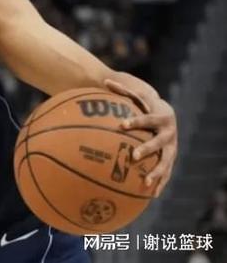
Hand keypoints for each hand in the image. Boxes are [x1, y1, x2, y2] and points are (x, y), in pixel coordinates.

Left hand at [105, 79, 177, 197]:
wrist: (167, 117)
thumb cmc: (145, 106)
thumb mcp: (137, 97)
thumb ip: (122, 90)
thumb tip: (104, 80)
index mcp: (160, 117)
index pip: (147, 119)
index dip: (136, 121)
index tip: (122, 125)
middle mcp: (168, 133)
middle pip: (159, 142)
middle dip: (147, 149)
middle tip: (133, 156)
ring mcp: (172, 147)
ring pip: (166, 161)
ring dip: (157, 172)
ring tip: (145, 182)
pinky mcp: (170, 159)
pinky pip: (166, 173)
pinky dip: (160, 183)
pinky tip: (150, 195)